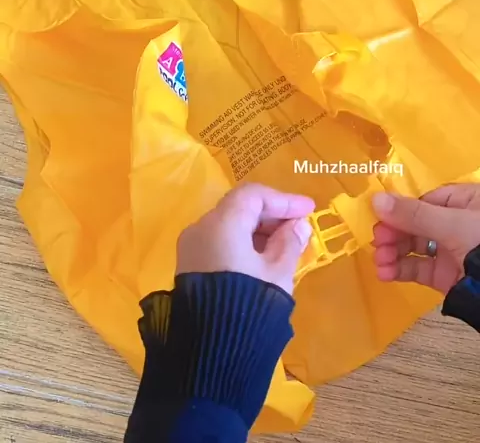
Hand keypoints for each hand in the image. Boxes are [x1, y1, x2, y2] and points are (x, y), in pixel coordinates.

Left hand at [176, 183, 314, 294]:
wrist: (210, 354)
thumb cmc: (250, 306)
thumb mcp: (277, 273)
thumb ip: (290, 243)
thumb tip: (298, 226)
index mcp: (221, 223)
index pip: (254, 195)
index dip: (284, 200)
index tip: (309, 210)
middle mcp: (200, 228)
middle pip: (239, 207)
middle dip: (271, 215)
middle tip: (299, 227)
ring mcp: (191, 248)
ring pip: (228, 225)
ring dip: (257, 230)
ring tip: (286, 245)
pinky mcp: (189, 267)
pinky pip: (219, 242)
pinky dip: (242, 243)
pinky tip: (264, 258)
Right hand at [372, 184, 479, 293]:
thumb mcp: (453, 224)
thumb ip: (414, 215)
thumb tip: (375, 200)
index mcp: (465, 202)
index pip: (425, 200)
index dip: (401, 209)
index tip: (381, 218)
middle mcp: (457, 225)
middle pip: (416, 224)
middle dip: (394, 233)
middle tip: (377, 242)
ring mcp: (452, 251)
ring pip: (415, 247)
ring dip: (393, 253)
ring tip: (379, 262)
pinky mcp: (447, 276)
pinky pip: (418, 269)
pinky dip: (400, 270)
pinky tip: (385, 274)